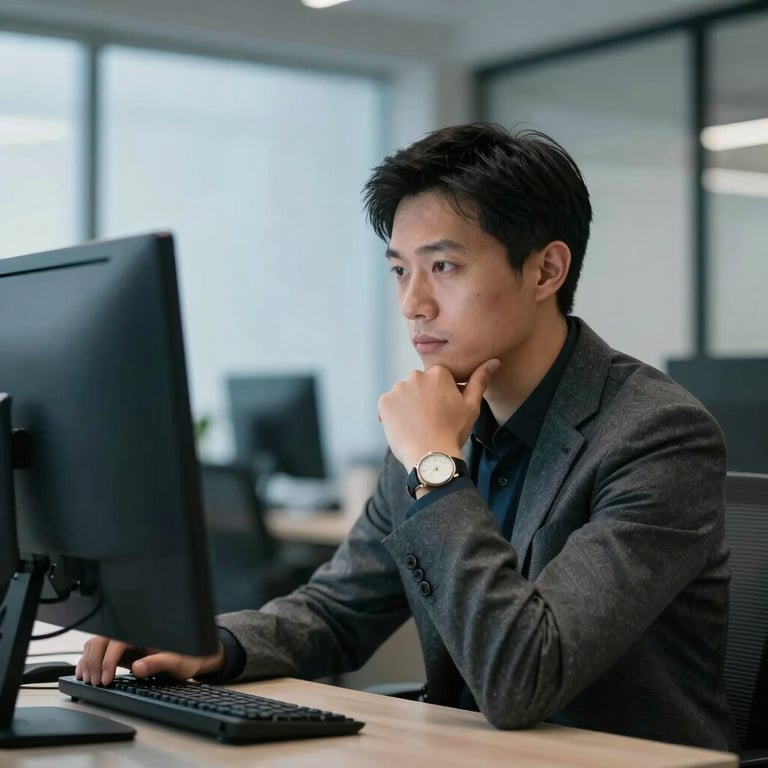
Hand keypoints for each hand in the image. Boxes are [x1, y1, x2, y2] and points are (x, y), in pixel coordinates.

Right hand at [77, 635, 225, 686]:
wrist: (192, 659)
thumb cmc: (186, 658)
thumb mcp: (176, 662)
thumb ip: (158, 663)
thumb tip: (138, 667)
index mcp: (143, 633)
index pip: (116, 641)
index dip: (107, 660)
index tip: (106, 679)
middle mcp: (130, 634)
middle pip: (101, 641)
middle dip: (94, 662)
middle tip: (96, 682)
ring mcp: (123, 642)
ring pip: (95, 644)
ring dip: (88, 661)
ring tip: (89, 680)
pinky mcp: (120, 652)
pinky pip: (97, 652)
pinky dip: (87, 661)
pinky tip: (84, 674)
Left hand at [378, 358, 499, 469]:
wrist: (430, 455)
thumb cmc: (453, 431)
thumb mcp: (472, 406)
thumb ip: (480, 380)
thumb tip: (494, 361)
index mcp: (438, 373)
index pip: (437, 379)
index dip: (441, 396)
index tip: (443, 412)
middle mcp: (416, 375)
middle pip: (419, 385)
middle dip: (423, 398)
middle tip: (431, 420)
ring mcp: (398, 388)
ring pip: (403, 395)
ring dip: (408, 406)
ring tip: (418, 425)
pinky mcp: (384, 402)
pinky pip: (389, 405)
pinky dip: (394, 415)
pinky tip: (405, 427)